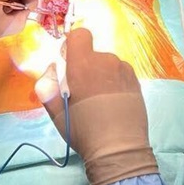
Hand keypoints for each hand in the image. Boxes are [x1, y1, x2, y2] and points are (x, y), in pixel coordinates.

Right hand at [35, 28, 156, 184]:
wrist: (119, 149)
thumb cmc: (84, 130)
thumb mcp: (56, 113)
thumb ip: (47, 87)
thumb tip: (51, 71)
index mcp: (83, 65)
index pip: (79, 35)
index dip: (72, 45)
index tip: (68, 64)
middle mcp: (106, 61)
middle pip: (92, 54)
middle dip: (85, 67)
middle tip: (82, 92)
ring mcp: (124, 71)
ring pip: (107, 64)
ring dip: (101, 75)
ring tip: (100, 101)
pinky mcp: (136, 82)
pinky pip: (120, 73)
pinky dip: (114, 82)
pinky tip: (113, 103)